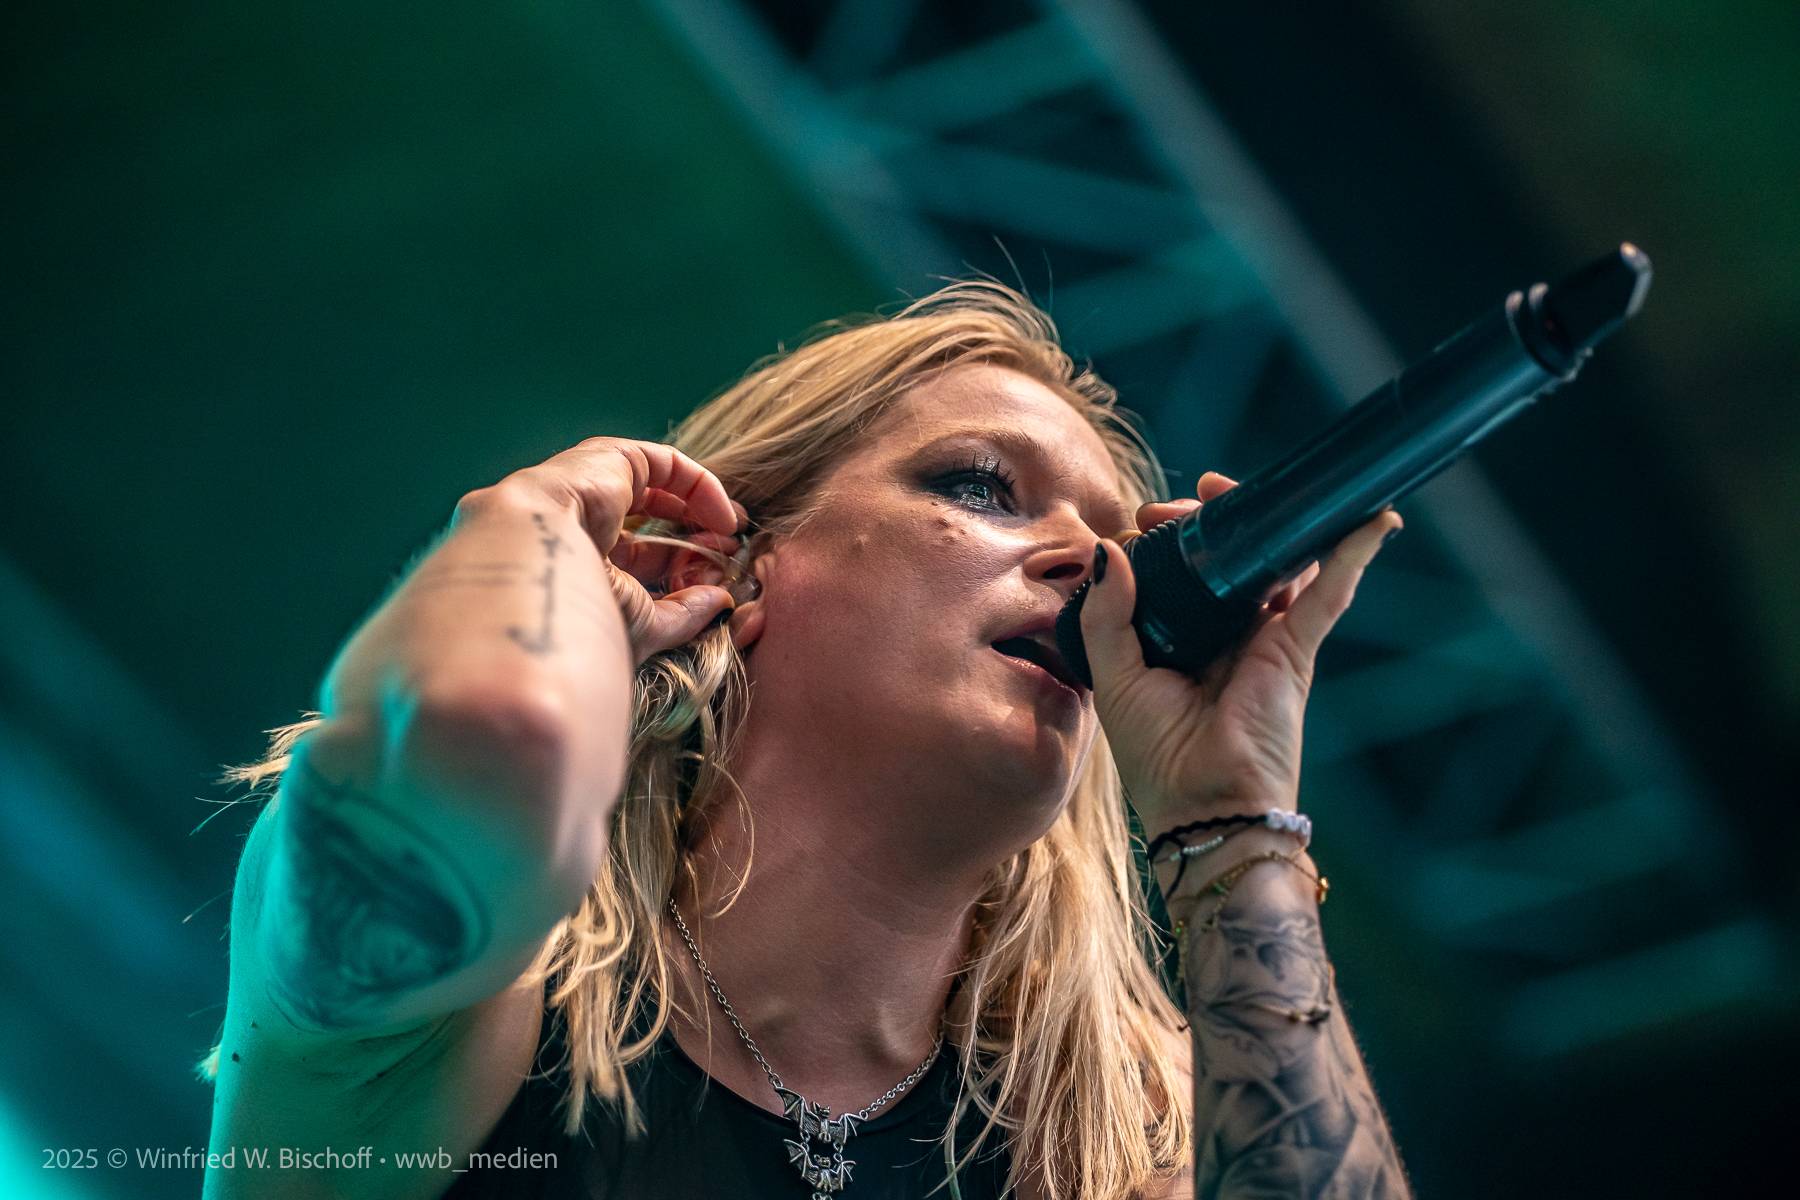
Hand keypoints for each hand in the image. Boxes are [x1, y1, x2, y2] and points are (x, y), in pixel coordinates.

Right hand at [461, 437, 746, 666]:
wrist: (530, 568)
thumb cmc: (574, 611)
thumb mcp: (638, 625)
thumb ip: (682, 614)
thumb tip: (721, 603)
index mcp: (571, 565)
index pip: (636, 562)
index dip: (680, 569)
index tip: (718, 584)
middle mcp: (573, 522)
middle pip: (647, 526)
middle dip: (693, 539)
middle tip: (730, 553)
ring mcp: (584, 486)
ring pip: (654, 490)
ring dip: (697, 511)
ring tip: (731, 532)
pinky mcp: (604, 458)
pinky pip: (661, 463)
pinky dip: (699, 485)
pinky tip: (723, 517)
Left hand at [1079, 471, 1401, 834]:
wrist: (1204, 810)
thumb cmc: (1158, 757)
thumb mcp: (1116, 677)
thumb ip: (1107, 615)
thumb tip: (1111, 551)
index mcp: (1186, 637)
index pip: (1187, 570)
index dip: (1172, 535)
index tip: (1146, 517)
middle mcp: (1231, 632)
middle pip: (1237, 557)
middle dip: (1218, 517)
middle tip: (1192, 499)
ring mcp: (1270, 638)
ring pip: (1282, 563)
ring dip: (1277, 520)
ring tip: (1253, 489)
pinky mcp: (1297, 651)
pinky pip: (1330, 594)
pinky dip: (1353, 554)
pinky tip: (1372, 519)